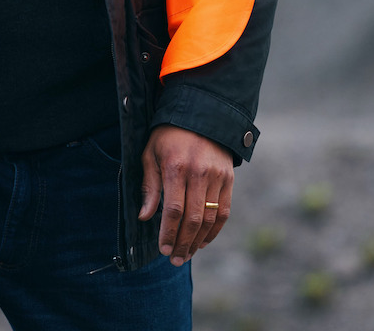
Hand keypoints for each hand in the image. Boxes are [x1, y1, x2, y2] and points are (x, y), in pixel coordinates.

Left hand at [139, 125, 233, 265]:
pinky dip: (215, 230)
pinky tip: (203, 241)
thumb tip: (144, 217)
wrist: (201, 113)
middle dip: (183, 243)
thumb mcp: (150, 154)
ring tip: (187, 255)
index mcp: (176, 167)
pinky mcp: (229, 179)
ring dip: (198, 242)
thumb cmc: (168, 135)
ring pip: (210, 219)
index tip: (163, 249)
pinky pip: (224, 212)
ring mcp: (217, 177)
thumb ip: (149, 186)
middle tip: (174, 259)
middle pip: (193, 219)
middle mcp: (199, 173)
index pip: (174, 210)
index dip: (169, 233)